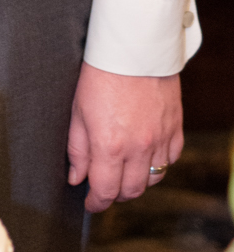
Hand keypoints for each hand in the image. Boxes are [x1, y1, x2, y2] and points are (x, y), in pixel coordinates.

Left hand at [67, 63, 183, 212]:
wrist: (133, 48)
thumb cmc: (99, 75)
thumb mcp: (77, 112)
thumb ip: (77, 149)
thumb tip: (76, 178)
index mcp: (109, 146)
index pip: (105, 190)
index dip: (96, 203)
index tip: (90, 203)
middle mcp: (138, 148)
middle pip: (131, 190)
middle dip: (116, 195)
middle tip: (104, 189)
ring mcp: (160, 139)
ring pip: (153, 178)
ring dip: (138, 181)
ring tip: (124, 173)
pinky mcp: (175, 128)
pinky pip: (170, 159)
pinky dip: (158, 164)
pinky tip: (145, 156)